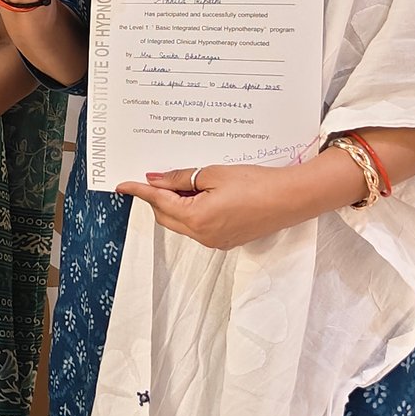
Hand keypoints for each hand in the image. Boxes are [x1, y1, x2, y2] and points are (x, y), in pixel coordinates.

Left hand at [116, 162, 320, 250]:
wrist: (291, 198)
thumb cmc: (256, 183)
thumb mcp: (213, 174)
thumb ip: (180, 179)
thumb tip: (155, 180)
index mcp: (196, 218)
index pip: (158, 202)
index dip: (139, 191)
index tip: (123, 185)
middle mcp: (202, 235)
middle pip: (166, 216)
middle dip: (157, 198)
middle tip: (158, 176)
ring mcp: (214, 241)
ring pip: (181, 223)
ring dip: (175, 205)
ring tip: (183, 182)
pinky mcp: (226, 240)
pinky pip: (197, 227)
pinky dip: (191, 212)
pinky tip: (200, 195)